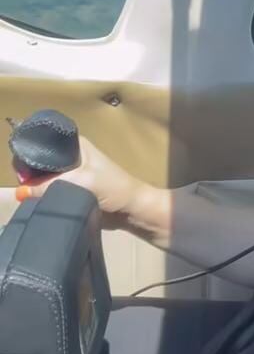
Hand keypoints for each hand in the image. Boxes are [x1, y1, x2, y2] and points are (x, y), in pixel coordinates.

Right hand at [14, 136, 146, 226]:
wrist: (130, 209)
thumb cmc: (114, 188)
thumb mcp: (82, 183)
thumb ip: (52, 185)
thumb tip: (22, 192)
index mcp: (74, 144)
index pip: (44, 144)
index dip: (31, 157)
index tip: (24, 172)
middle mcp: (70, 155)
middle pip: (41, 163)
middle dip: (32, 175)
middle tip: (27, 188)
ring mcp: (70, 173)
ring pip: (44, 178)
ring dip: (39, 188)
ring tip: (34, 196)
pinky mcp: (71, 189)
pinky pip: (51, 191)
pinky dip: (45, 196)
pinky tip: (40, 201)